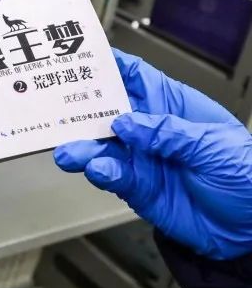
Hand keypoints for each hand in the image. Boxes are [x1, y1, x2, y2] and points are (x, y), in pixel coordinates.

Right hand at [55, 48, 251, 259]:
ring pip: (101, 146)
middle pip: (108, 111)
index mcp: (174, 107)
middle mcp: (152, 131)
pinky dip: (101, 172)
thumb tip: (126, 123)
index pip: (136, 77)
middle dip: (81, 109)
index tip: (80, 57)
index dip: (109, 66)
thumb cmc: (249, 177)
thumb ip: (168, 132)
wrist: (251, 230)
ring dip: (83, 147)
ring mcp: (142, 159)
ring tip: (70, 152)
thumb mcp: (214, 145)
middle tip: (55, 109)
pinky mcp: (137, 187)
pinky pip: (111, 176)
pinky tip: (98, 169)